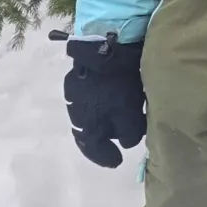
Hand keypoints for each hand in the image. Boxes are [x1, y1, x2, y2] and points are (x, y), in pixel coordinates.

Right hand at [64, 35, 146, 168]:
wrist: (106, 44)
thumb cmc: (119, 81)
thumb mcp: (129, 109)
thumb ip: (129, 131)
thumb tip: (127, 142)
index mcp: (86, 123)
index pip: (93, 148)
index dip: (105, 157)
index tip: (117, 162)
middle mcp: (76, 109)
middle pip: (91, 131)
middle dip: (106, 139)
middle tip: (120, 142)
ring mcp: (77, 91)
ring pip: (92, 113)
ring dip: (106, 120)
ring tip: (123, 121)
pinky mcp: (84, 75)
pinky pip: (94, 98)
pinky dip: (106, 104)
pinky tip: (118, 100)